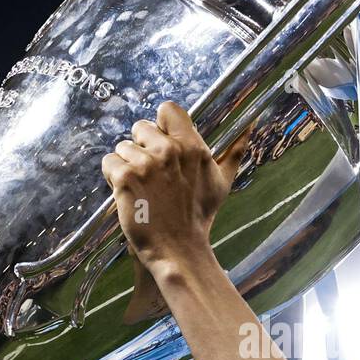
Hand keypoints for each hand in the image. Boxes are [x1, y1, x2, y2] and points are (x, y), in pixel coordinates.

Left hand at [101, 101, 251, 274]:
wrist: (177, 249)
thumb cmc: (198, 216)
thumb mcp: (221, 182)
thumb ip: (234, 152)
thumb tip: (250, 127)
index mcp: (192, 147)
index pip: (168, 110)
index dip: (161, 126)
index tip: (162, 146)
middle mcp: (169, 151)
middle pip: (140, 128)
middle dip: (142, 149)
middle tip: (152, 177)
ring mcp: (145, 164)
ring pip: (123, 147)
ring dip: (127, 166)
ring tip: (141, 189)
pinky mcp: (125, 177)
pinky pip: (109, 162)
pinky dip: (113, 178)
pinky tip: (128, 194)